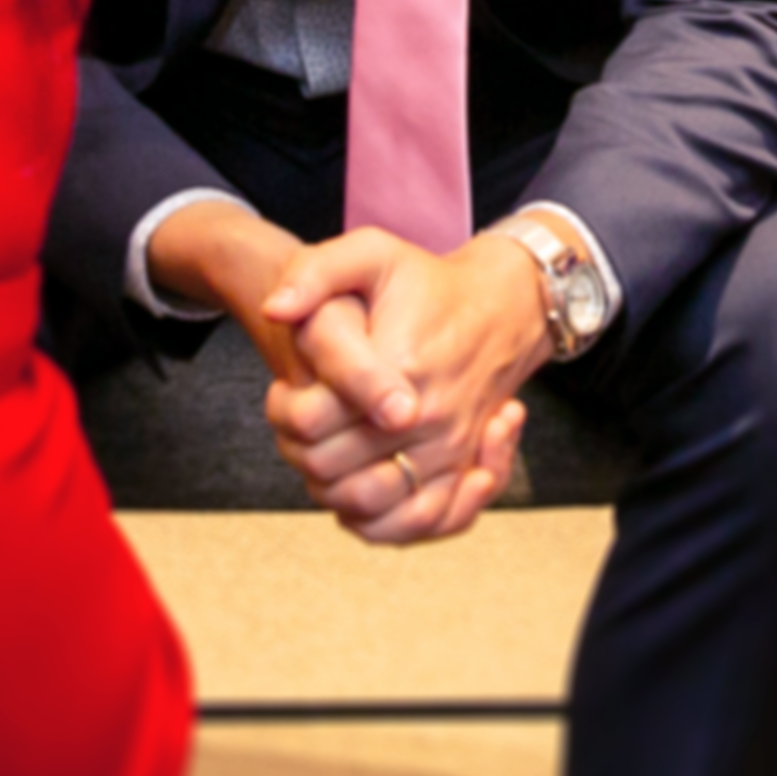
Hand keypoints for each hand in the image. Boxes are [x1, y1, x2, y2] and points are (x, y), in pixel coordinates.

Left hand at [144, 197, 496, 539]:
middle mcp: (428, 417)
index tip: (283, 389)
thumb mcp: (372, 253)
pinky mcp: (462, 470)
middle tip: (298, 422)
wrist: (501, 307)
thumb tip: (275, 308)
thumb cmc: (428, 283)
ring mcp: (448, 449)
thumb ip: (317, 271)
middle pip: (329, 468)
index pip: (311, 420)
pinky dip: (378, 522)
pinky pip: (416, 522)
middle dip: (297, 449)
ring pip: (365, 503)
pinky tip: (359, 488)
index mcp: (400, 365)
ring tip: (324, 452)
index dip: (281, 410)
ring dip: (328, 487)